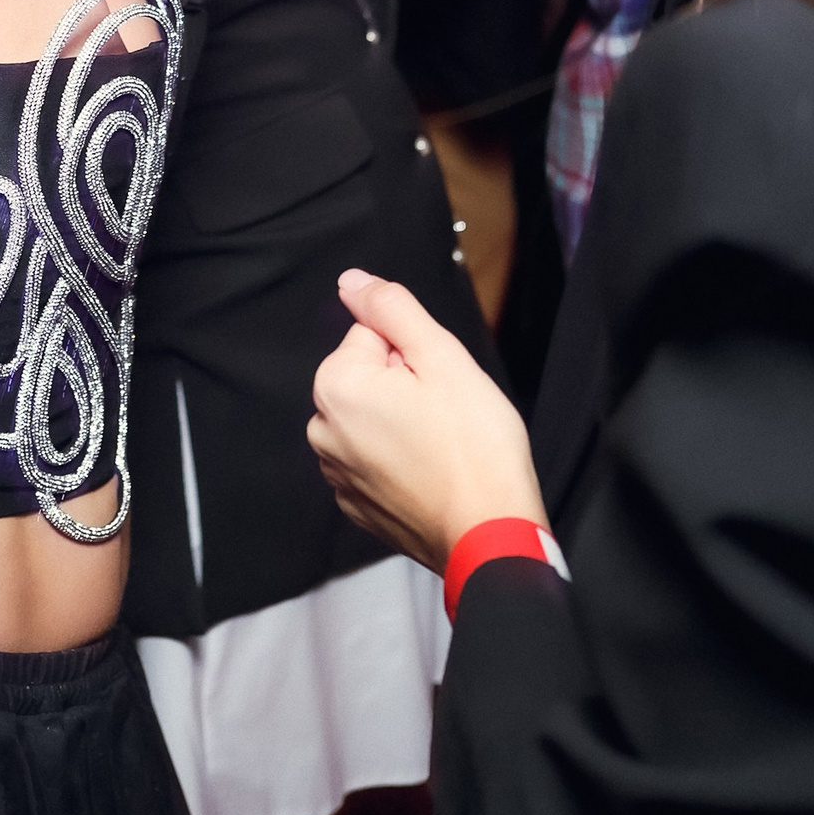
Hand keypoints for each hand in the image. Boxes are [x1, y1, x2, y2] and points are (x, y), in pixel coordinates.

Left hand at [308, 271, 544, 572]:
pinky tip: (432, 473)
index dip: (415, 355)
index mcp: (337, 386)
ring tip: (442, 446)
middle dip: (407, 386)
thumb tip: (353, 281)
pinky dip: (400, 461)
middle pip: (370, 377)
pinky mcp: (356, 503)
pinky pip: (375, 459)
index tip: (439, 385)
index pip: (374, 336)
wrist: (490, 533)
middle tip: (446, 415)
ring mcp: (337, 472)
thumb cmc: (475, 448)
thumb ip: (392, 309)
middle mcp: (323, 429)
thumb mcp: (442, 357)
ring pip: (374, 418)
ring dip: (404, 423)